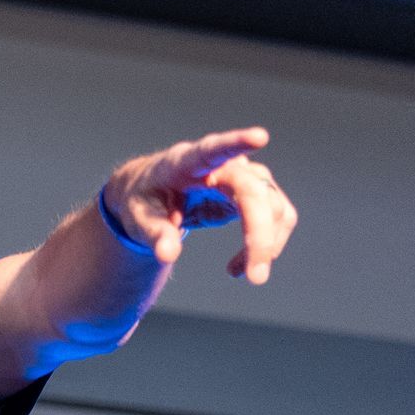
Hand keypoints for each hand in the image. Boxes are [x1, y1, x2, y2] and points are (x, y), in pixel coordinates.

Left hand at [104, 127, 297, 282]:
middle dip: (260, 234)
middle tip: (255, 277)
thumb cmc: (145, 201)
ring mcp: (244, 177)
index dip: (236, 142)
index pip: (212, 149)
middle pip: (253, 192)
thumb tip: (168, 254)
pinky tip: (239, 265)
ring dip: (265, 244)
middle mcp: (222, 165)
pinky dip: (265, 245)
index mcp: (186, 163)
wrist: (153, 195)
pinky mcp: (255, 194)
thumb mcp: (139, 219)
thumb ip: (155, 234)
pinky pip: (275, 218)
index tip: (260, 137)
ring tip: (237, 272)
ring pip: (273, 206)